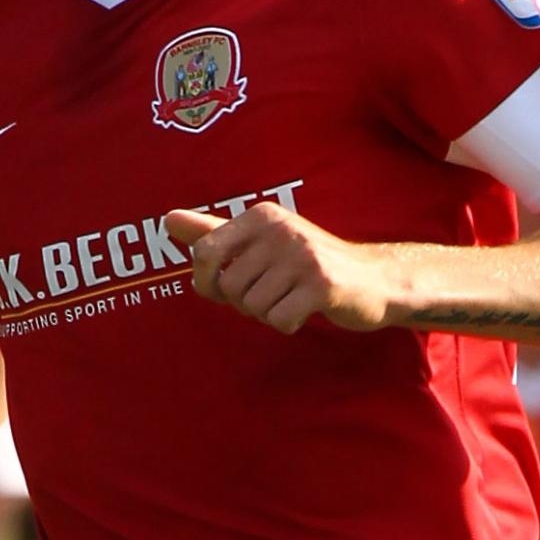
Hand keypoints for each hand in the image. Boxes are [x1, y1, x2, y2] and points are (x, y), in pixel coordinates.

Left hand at [166, 205, 391, 335]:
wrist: (373, 279)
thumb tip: (166, 220)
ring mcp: (303, 256)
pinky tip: (305, 310)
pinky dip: (288, 323)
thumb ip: (213, 232)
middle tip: (272, 294)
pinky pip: (279, 320)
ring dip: (268, 314)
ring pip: (253, 307)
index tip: (227, 289)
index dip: (207, 282)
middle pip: (229, 287)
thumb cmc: (307, 263)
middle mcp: (281, 229)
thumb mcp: (260, 241)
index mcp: (261, 216)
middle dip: (245, 302)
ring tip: (291, 299)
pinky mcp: (323, 285)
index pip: (205, 253)